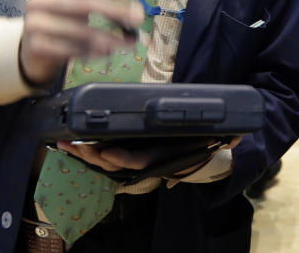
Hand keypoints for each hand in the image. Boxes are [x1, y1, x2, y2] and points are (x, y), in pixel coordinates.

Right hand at [18, 0, 143, 85]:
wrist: (35, 46)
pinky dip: (92, 51)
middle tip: (138, 18)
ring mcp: (34, 23)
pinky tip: (107, 52)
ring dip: (109, 37)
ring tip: (129, 42)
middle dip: (115, 10)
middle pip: (84, 2)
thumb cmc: (61, 15)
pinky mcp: (37, 46)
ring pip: (79, 30)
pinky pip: (71, 49)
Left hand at [56, 136, 241, 173]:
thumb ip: (225, 137)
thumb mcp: (216, 139)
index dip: (121, 159)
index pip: (139, 162)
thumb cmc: (205, 140)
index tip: (105, 152)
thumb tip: (236, 136)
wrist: (201, 150)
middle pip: (113, 163)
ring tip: (61, 143)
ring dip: (82, 154)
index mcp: (164, 157)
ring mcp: (136, 156)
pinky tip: (71, 143)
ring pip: (104, 160)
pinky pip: (104, 154)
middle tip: (69, 144)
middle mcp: (147, 160)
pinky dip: (87, 149)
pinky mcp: (128, 150)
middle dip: (90, 155)